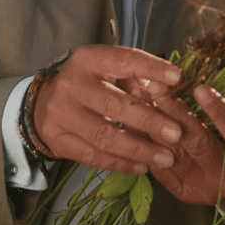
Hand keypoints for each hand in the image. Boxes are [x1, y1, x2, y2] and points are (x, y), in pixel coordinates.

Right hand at [31, 44, 184, 173]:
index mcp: (88, 59)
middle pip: (114, 104)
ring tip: (166, 158)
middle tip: (176, 133)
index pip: (123, 60)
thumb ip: (136, 77)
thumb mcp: (109, 70)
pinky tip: (142, 166)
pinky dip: (120, 163)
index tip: (178, 77)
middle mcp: (72, 83)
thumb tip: (171, 87)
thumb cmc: (90, 83)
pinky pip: (93, 156)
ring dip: (139, 149)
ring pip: (104, 135)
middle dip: (148, 120)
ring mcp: (61, 112)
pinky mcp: (57, 138)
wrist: (46, 102)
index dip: (151, 68)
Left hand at [149, 85, 224, 216]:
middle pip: (198, 143)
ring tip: (143, 99)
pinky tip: (141, 122)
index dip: (218, 110)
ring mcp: (205, 188)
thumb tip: (218, 82)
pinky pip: (162, 167)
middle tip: (158, 87)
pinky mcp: (185, 193)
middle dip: (175, 112)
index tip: (199, 87)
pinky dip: (150, 144)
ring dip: (157, 125)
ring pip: (175, 154)